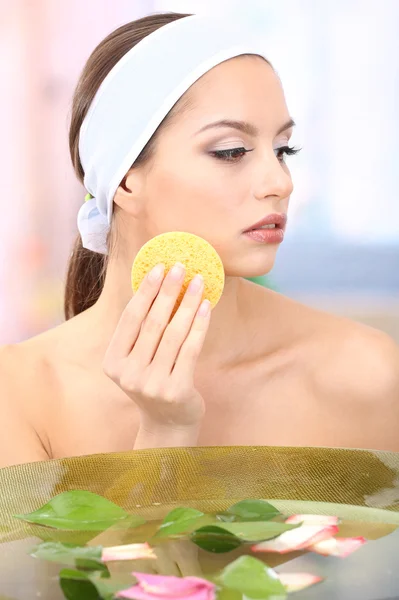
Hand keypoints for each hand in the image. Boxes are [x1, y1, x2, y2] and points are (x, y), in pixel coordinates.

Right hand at [102, 262, 210, 446]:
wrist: (169, 423)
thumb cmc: (154, 380)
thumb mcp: (139, 359)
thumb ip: (143, 330)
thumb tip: (161, 283)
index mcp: (113, 362)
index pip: (130, 318)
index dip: (146, 290)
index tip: (159, 267)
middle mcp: (129, 374)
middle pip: (152, 323)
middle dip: (168, 291)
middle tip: (181, 267)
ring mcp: (152, 384)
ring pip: (173, 334)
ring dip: (188, 304)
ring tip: (198, 282)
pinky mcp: (176, 390)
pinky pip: (191, 349)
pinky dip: (200, 325)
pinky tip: (206, 307)